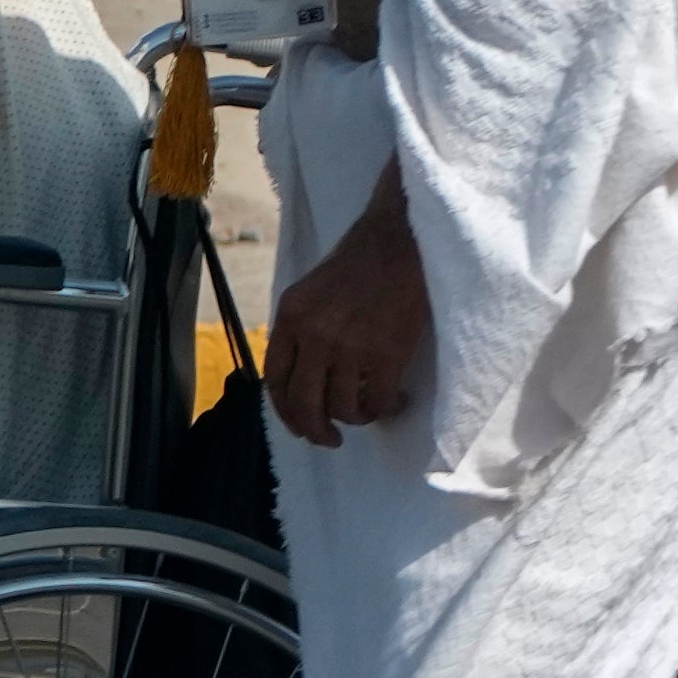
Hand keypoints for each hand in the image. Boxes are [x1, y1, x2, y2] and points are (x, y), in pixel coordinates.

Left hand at [265, 165, 430, 448]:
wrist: (401, 239)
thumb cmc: (360, 262)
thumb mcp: (311, 291)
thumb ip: (301, 331)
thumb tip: (301, 380)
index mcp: (291, 317)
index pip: (276, 380)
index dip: (286, 412)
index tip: (299, 424)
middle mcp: (314, 335)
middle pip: (305, 405)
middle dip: (315, 430)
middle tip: (330, 438)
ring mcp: (349, 347)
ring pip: (343, 409)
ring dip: (357, 418)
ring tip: (371, 408)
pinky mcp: (386, 354)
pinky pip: (379, 403)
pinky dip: (387, 409)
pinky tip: (395, 400)